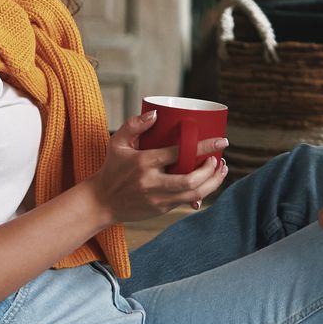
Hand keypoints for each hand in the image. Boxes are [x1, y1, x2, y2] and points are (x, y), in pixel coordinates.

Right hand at [83, 105, 226, 227]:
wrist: (101, 202)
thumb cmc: (112, 168)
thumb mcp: (117, 143)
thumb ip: (134, 125)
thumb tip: (157, 113)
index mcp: (144, 162)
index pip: (179, 153)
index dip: (204, 147)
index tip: (221, 141)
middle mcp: (152, 183)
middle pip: (191, 180)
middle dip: (211, 170)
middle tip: (219, 158)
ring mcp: (157, 199)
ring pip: (193, 195)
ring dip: (212, 183)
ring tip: (220, 170)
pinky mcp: (161, 210)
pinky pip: (186, 203)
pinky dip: (201, 193)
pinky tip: (208, 183)